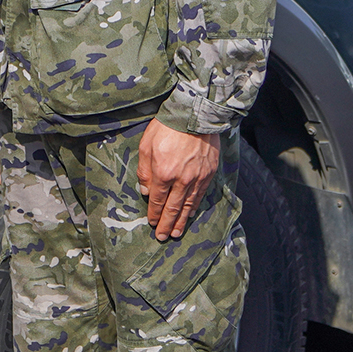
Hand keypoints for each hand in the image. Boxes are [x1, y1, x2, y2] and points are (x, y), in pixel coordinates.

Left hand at [137, 120, 220, 240]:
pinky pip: (200, 195)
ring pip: (188, 205)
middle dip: (167, 224)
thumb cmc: (166, 127)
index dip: (154, 214)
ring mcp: (197, 177)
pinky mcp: (208, 173)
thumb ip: (144, 171)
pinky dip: (194, 207)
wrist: (194, 114)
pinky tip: (190, 214)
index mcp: (163, 173)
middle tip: (163, 237)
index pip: (157, 201)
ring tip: (177, 232)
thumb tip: (146, 191)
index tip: (152, 224)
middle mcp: (181, 179)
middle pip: (172, 208)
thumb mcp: (146, 146)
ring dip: (181, 221)